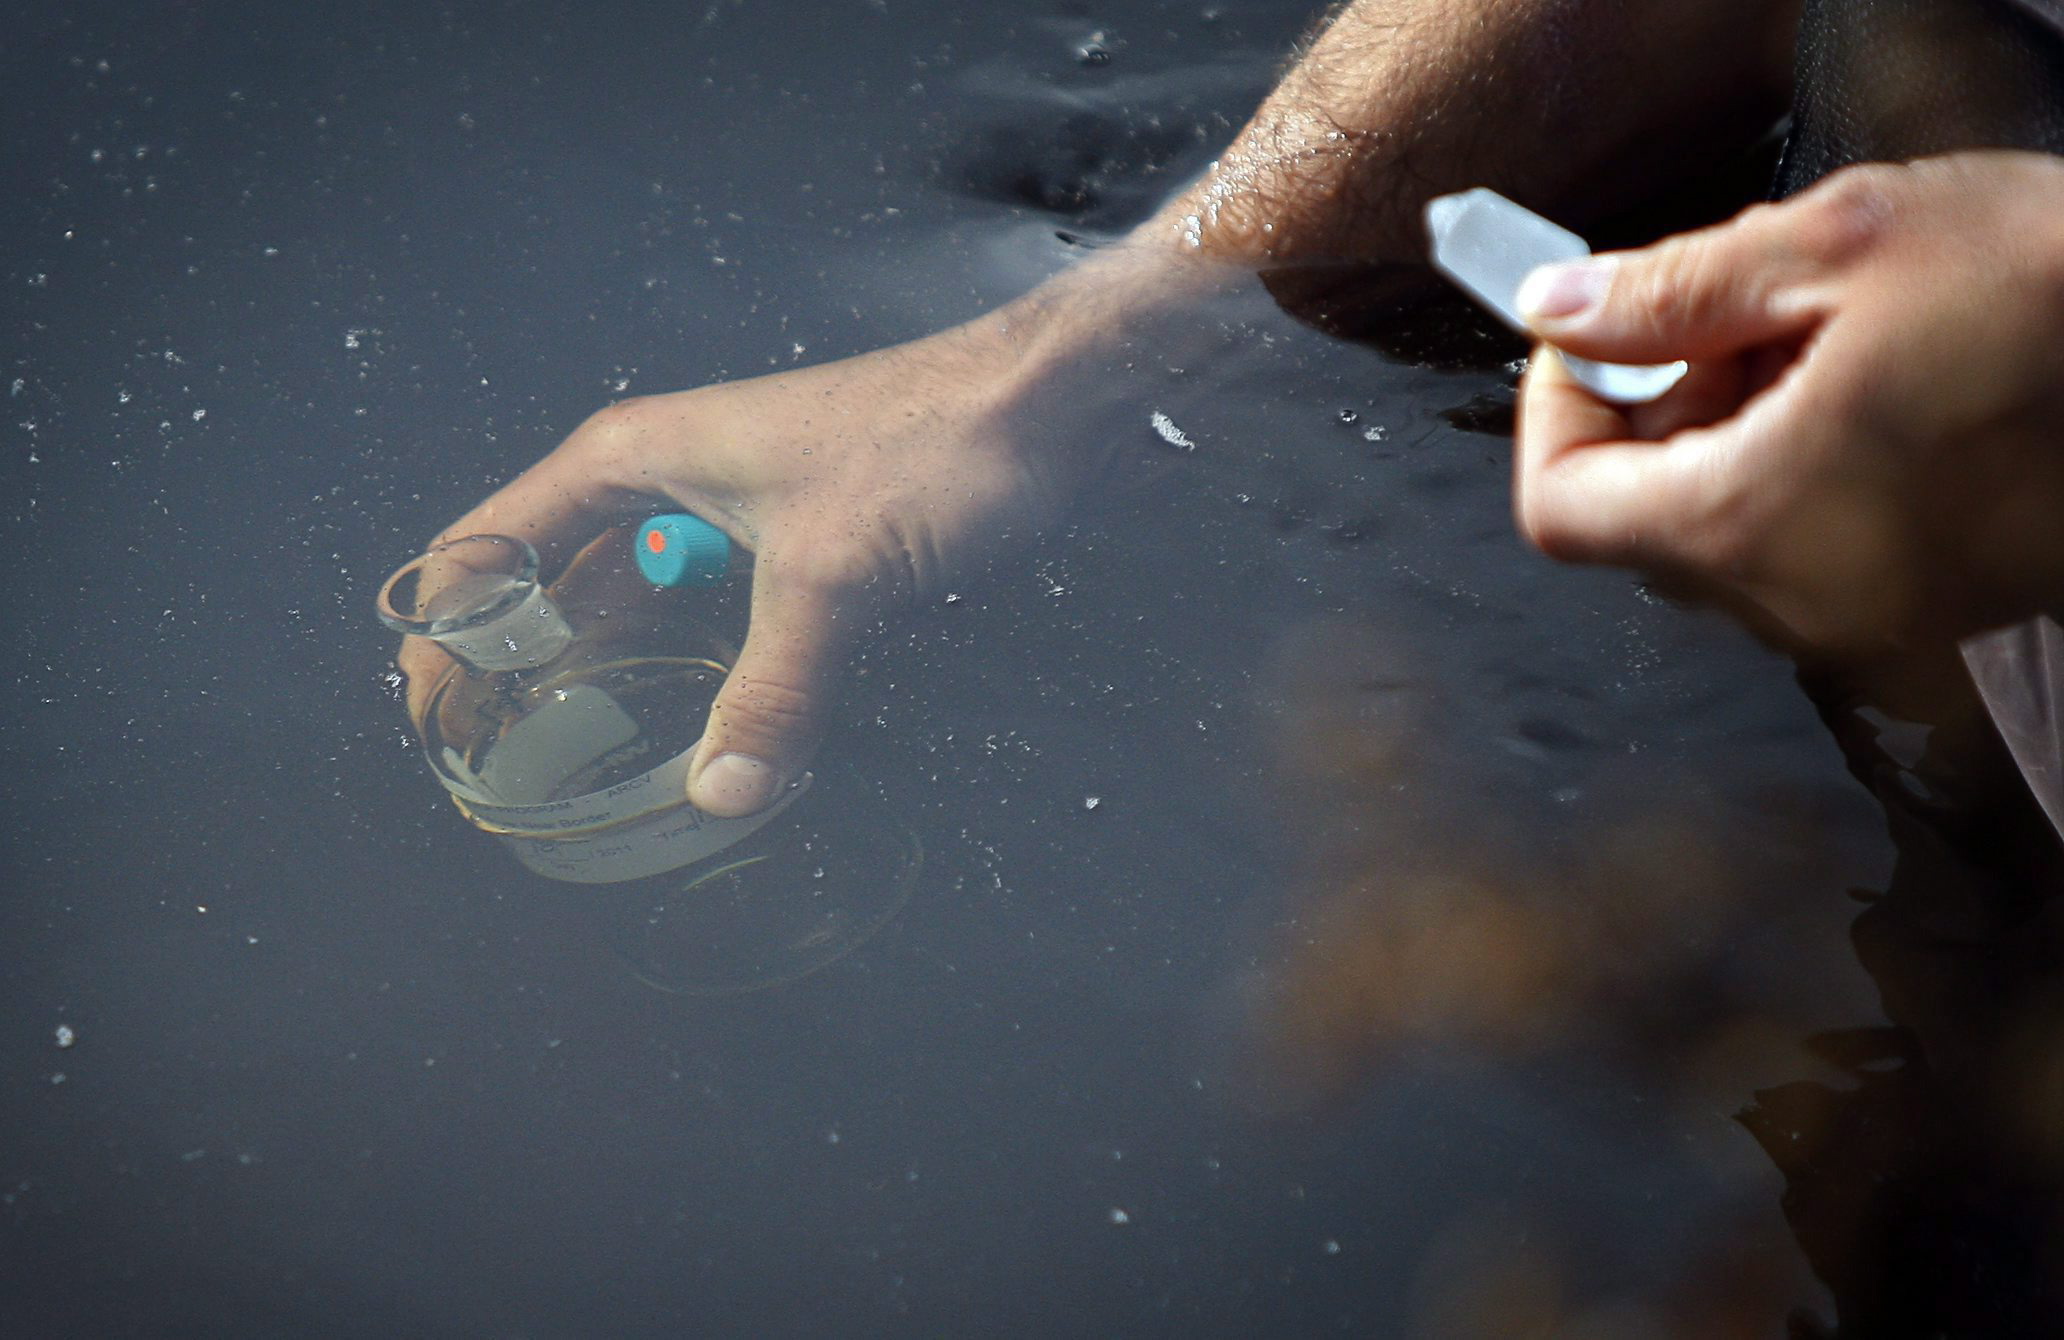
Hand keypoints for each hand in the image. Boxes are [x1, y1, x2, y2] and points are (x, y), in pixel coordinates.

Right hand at [396, 304, 1128, 816]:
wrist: (1058, 402)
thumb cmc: (934, 446)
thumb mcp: (834, 575)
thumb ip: (773, 692)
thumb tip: (721, 798)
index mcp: (637, 459)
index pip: (495, 543)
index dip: (450, 627)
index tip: (433, 719)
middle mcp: (675, 481)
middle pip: (562, 579)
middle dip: (529, 667)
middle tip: (505, 767)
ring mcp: (744, 512)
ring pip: (648, 603)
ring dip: (621, 675)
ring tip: (587, 767)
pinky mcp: (809, 542)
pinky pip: (726, 617)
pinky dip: (708, 672)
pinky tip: (709, 732)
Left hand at [1512, 151, 2063, 652]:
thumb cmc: (2060, 291)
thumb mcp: (1844, 244)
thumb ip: (1670, 288)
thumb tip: (1553, 313)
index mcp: (1748, 522)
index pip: (1560, 509)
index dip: (1555, 412)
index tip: (1599, 332)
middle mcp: (1794, 603)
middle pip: (1641, 521)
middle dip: (1657, 407)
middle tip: (1732, 307)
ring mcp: (1868, 620)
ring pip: (1725, 532)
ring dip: (1733, 431)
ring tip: (1824, 332)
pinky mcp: (1933, 610)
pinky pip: (1810, 550)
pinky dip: (1802, 469)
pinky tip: (1878, 382)